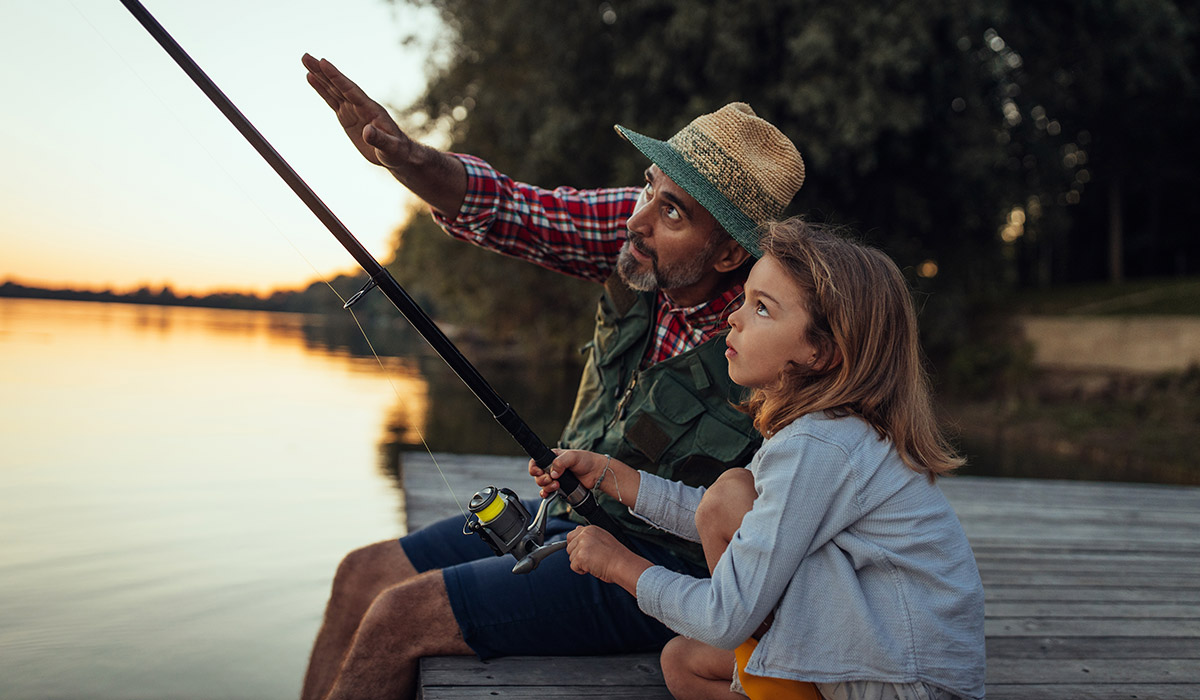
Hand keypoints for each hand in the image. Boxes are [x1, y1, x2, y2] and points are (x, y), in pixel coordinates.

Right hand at [302, 53, 413, 168]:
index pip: (350, 90)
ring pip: (333, 89)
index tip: (323, 63)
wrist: (397, 154)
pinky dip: (321, 89)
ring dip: (319, 76)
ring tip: (305, 60)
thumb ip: (379, 140)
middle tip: (306, 56)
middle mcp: (360, 105)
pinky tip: (311, 78)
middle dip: (322, 71)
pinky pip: (332, 100)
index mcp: (370, 109)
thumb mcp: (390, 147)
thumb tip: (367, 132)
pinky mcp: (347, 116)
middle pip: (338, 85)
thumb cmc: (397, 151)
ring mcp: (353, 109)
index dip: (337, 77)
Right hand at [529, 449, 606, 498]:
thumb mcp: (573, 456)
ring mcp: (555, 478)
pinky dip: (546, 494)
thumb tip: (553, 473)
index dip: (534, 468)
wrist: (596, 473)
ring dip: (547, 487)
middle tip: (551, 479)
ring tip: (557, 485)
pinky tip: (549, 494)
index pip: (535, 462)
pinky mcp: (560, 488)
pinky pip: (548, 492)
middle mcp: (551, 468)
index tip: (540, 472)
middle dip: (542, 479)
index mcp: (552, 457)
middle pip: (538, 476)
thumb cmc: (586, 460)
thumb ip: (560, 462)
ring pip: (543, 485)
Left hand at [565, 526, 649, 590]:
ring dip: (580, 563)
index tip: (584, 552)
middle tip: (592, 559)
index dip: (576, 546)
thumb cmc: (616, 555)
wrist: (623, 564)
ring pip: (571, 558)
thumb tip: (577, 528)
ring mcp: (582, 545)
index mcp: (590, 529)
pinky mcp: (580, 557)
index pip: (571, 535)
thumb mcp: (602, 538)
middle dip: (577, 556)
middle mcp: (585, 535)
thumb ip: (589, 534)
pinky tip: (592, 568)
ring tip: (595, 563)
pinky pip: (573, 566)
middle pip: (569, 548)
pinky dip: (581, 570)